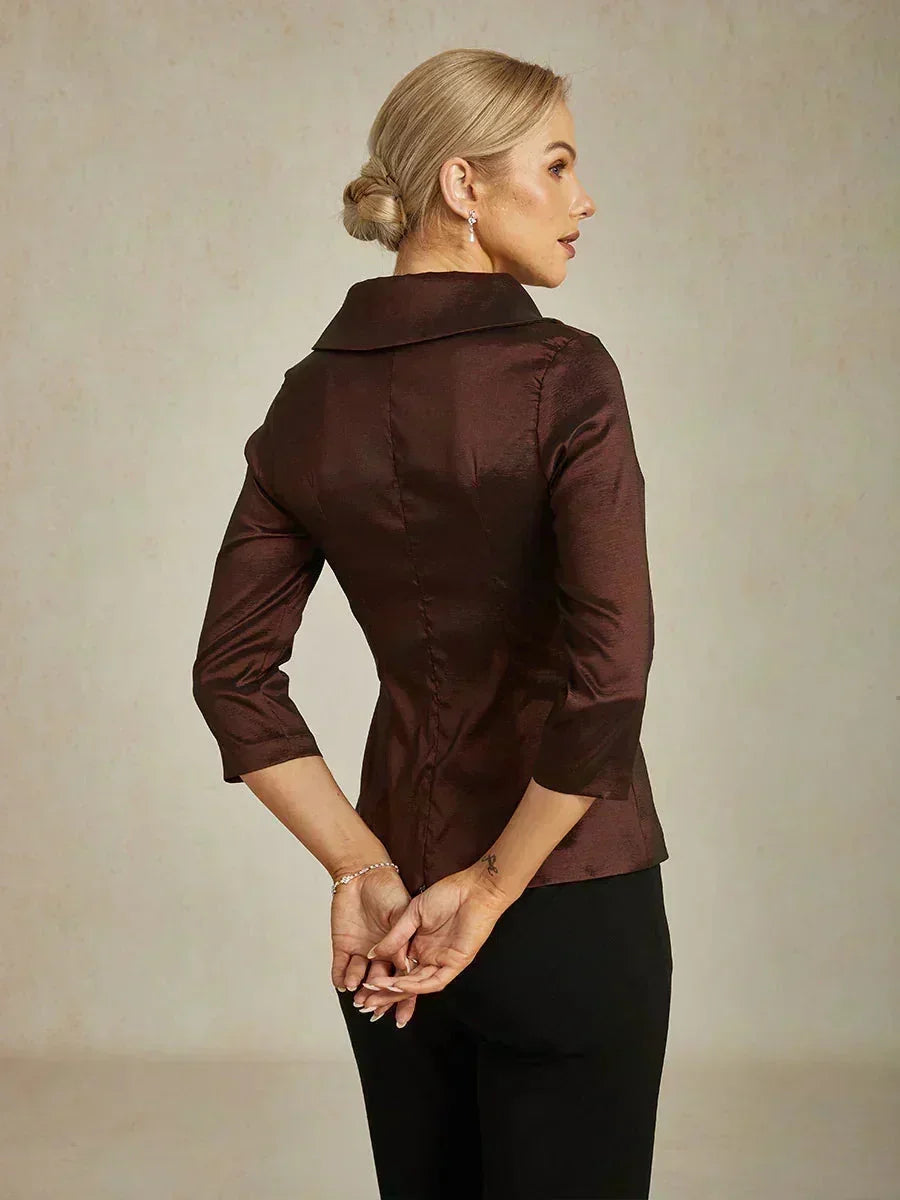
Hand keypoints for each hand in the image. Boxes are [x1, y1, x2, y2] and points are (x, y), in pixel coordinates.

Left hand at [330, 866, 418, 1027]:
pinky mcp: (343, 946)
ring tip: (355, 987)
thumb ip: (401, 941)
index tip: (401, 1015)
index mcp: (399, 949)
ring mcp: (361, 952)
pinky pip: (340, 967)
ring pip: (359, 977)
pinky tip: (341, 982)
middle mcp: (380, 954)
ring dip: (357, 985)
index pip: (402, 978)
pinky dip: (339, 976)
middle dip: (376, 998)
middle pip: (379, 983)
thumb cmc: (387, 890)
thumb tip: (406, 967)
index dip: (402, 997)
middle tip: (371, 1008)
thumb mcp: (401, 914)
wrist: (362, 874)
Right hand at [361, 865, 511, 995]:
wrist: (474, 888)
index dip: (381, 980)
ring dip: (397, 992)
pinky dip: (417, 986)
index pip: (398, 970)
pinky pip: (435, 981)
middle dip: (385, 994)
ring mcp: (443, 962)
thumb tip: (373, 953)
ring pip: (418, 986)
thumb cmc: (448, 895)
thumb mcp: (413, 914)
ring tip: (377, 994)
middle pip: (406, 983)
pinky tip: (400, 985)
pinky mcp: (456, 963)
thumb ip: (395, 936)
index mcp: (419, 946)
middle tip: (365, 1003)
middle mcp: (430, 958)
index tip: (363, 986)